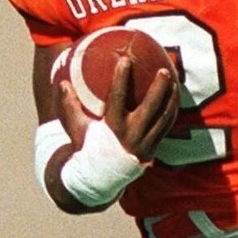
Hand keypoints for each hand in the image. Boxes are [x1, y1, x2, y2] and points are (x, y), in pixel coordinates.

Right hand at [57, 56, 178, 161]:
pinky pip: (166, 127)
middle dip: (159, 88)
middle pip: (150, 107)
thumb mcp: (77, 129)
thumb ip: (70, 106)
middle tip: (164, 70)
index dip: (121, 78)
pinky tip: (174, 97)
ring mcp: (145, 143)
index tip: (125, 60)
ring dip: (171, 98)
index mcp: (112, 127)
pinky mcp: (153, 148)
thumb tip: (62, 83)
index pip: (117, 98)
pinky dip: (171, 111)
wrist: (100, 177)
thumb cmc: (88, 147)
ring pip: (163, 117)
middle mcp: (131, 135)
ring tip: (175, 80)